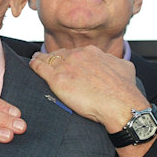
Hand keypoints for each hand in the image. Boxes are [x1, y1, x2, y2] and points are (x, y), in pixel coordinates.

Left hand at [29, 45, 148, 132]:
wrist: (120, 104)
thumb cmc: (124, 90)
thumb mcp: (125, 67)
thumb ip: (115, 62)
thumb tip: (115, 63)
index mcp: (92, 52)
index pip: (75, 52)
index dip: (69, 57)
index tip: (67, 62)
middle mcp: (77, 55)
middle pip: (60, 54)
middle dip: (55, 58)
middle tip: (51, 63)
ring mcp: (66, 66)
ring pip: (48, 58)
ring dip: (41, 59)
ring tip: (36, 60)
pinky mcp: (57, 79)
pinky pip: (39, 67)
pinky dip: (34, 65)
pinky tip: (31, 65)